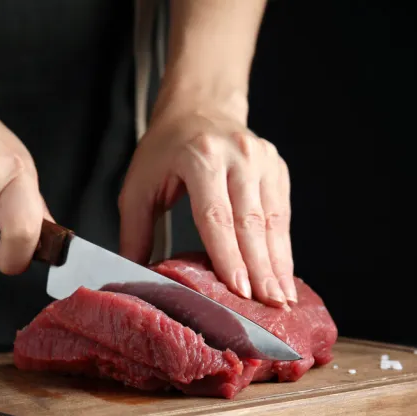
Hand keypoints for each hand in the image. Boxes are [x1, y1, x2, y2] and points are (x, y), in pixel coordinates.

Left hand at [118, 100, 295, 306]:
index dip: (228, 255)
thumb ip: (135, 230)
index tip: (238, 289)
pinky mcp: (278, 168)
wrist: (200, 106)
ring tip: (282, 301)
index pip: (216, 215)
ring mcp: (263, 160)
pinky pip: (282, 215)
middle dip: (261, 269)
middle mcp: (239, 156)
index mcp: (201, 157)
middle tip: (269, 307)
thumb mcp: (139, 184)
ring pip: (273, 221)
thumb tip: (134, 275)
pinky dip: (283, 249)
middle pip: (251, 222)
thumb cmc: (166, 149)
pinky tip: (283, 276)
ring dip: (279, 264)